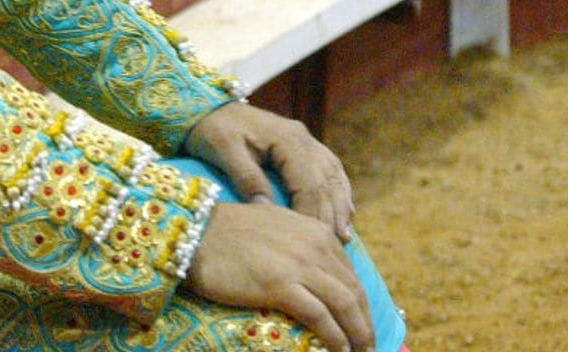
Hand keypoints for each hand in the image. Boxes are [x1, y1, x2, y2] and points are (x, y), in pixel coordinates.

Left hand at [183, 102, 354, 241]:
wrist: (208, 107)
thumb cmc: (214, 129)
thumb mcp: (225, 151)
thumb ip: (247, 178)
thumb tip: (267, 211)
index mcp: (287, 138)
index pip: (309, 182)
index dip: (313, 214)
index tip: (313, 242)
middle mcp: (303, 138)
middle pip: (326, 181)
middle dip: (332, 216)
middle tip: (335, 250)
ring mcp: (306, 140)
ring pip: (333, 176)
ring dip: (341, 206)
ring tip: (344, 237)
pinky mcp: (303, 146)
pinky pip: (330, 170)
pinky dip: (339, 192)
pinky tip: (343, 212)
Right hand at [183, 201, 374, 351]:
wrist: (199, 230)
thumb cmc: (230, 231)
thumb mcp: (276, 227)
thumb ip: (299, 242)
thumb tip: (311, 270)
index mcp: (316, 231)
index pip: (350, 274)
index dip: (360, 306)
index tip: (362, 327)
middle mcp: (315, 245)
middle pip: (354, 292)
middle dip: (365, 325)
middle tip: (368, 349)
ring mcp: (300, 264)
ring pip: (345, 306)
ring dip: (358, 336)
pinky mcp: (281, 285)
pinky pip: (321, 317)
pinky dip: (336, 340)